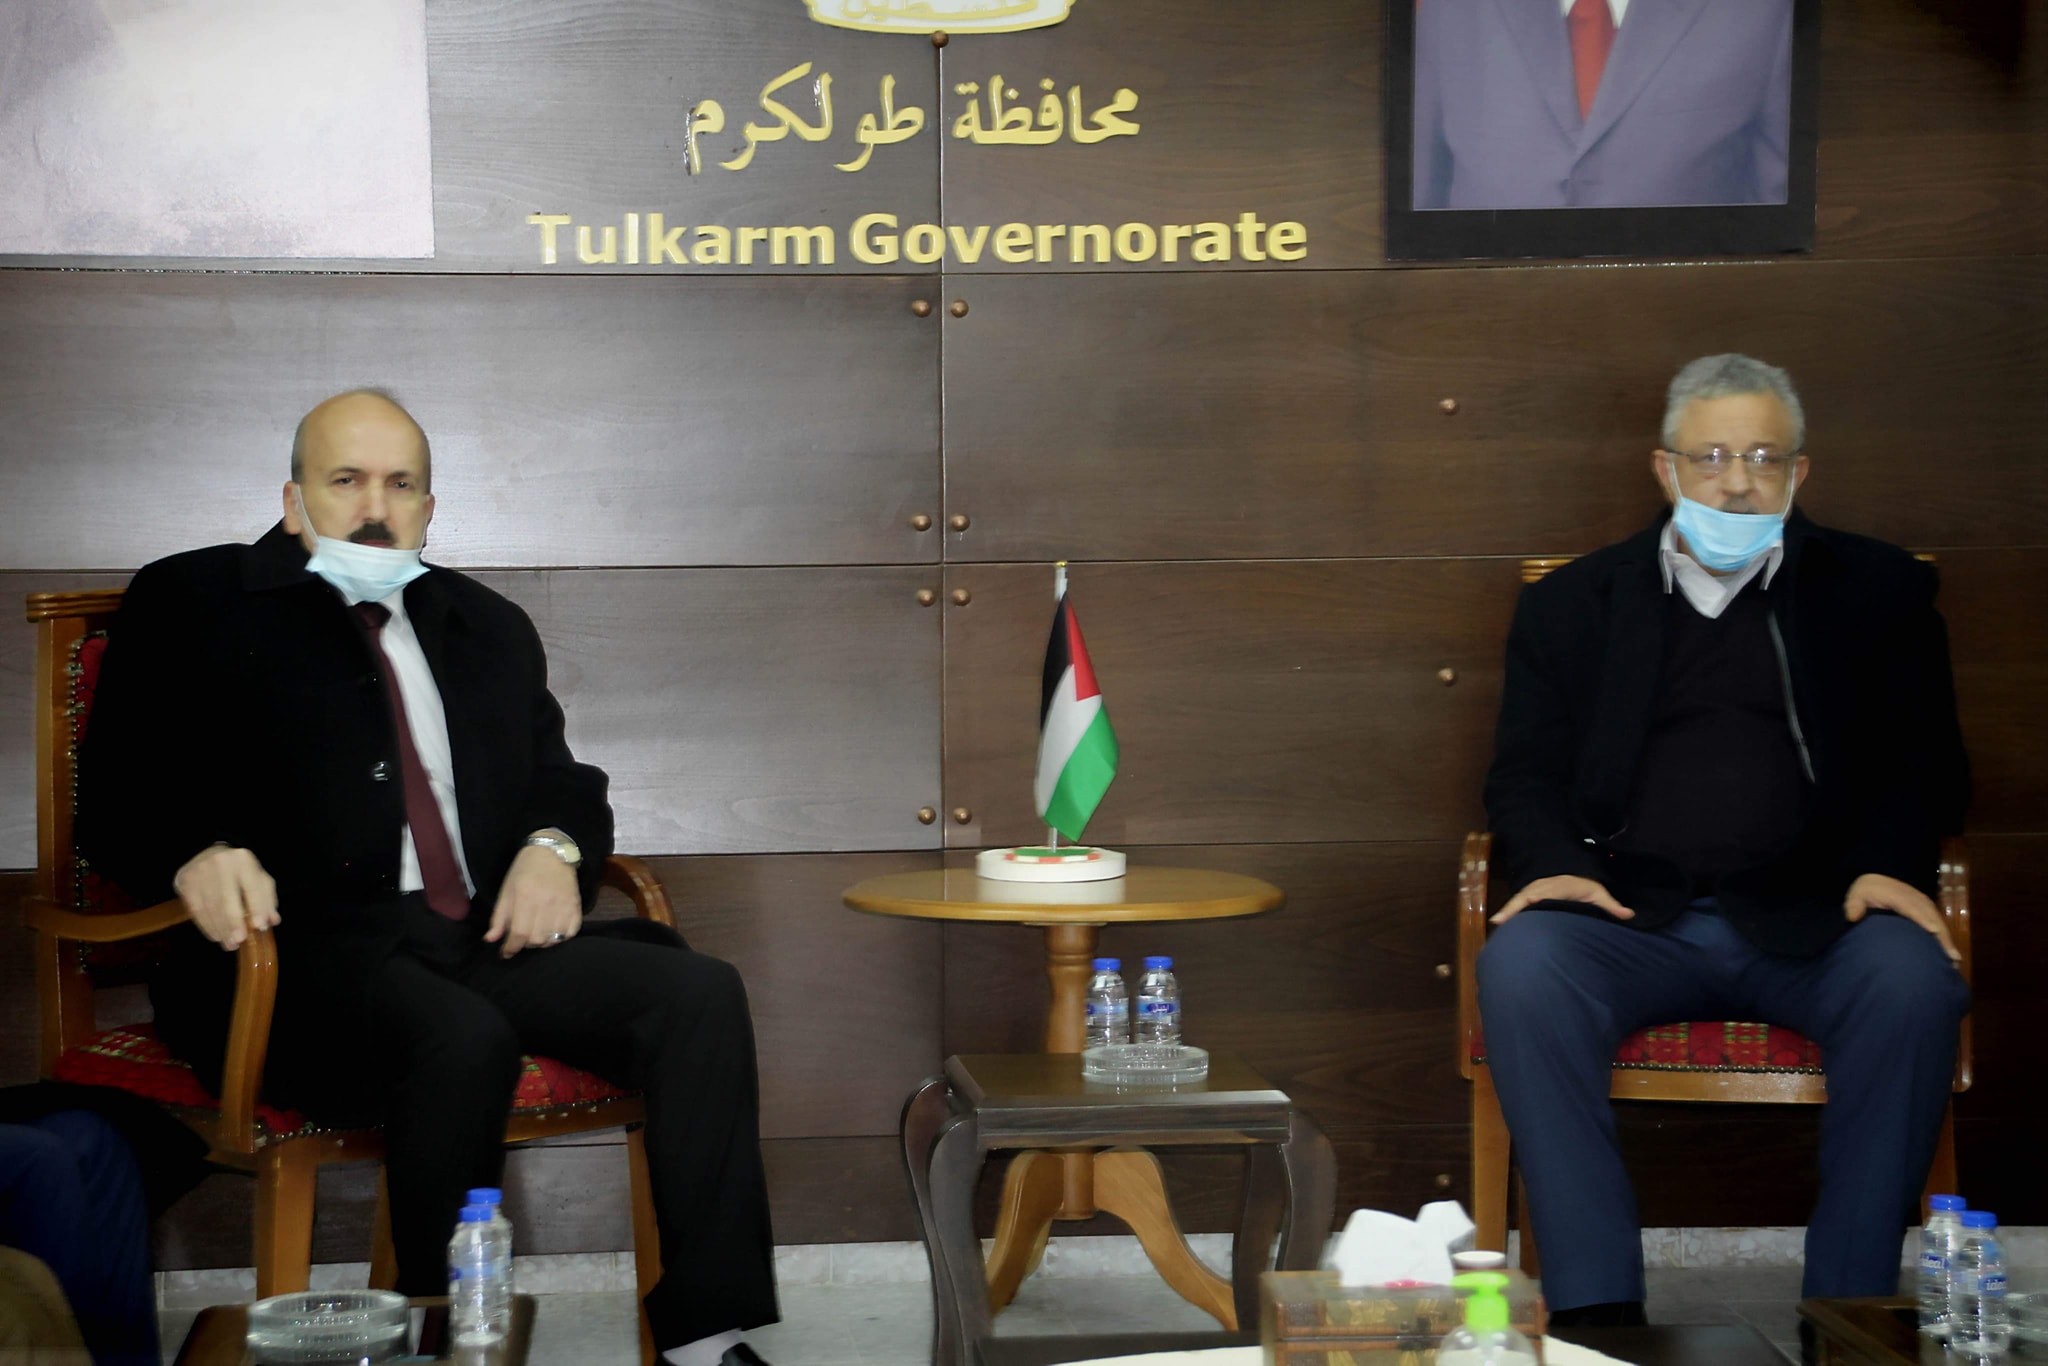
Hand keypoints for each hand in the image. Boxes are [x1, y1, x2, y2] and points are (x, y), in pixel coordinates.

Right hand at [173, 845, 278, 950]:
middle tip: (239, 941)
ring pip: (210, 907)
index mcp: (243, 860)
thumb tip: (272, 921)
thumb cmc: (237, 870)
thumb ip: (266, 898)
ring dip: (221, 929)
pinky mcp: (186, 883)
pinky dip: (207, 926)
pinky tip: (216, 936)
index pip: (252, 885)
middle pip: (226, 898)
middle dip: (233, 922)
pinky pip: (196, 910)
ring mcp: (200, 873)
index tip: (259, 925)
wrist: (204, 855)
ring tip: (229, 944)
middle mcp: (220, 863)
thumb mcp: (257, 877)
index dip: (257, 906)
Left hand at [484, 844, 581, 958]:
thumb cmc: (524, 870)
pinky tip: (553, 931)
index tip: (506, 952)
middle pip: (536, 939)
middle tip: (521, 937)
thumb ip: (499, 917)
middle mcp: (546, 903)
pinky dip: (560, 937)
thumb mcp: (506, 890)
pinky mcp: (576, 906)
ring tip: (536, 934)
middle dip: (525, 944)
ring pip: (553, 939)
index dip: (511, 948)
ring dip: (542, 942)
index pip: (519, 933)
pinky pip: (570, 933)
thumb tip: (491, 940)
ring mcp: (564, 905)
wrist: (552, 852)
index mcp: (526, 897)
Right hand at [1492, 875, 1633, 924]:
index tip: (1529, 905)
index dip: (1533, 900)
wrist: (1573, 877)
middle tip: (1500, 922)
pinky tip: (1500, 924)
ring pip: (1518, 901)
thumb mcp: (1599, 893)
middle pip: (1524, 897)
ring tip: (1497, 925)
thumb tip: (1629, 914)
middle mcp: (1542, 888)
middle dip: (1513, 908)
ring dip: (1508, 912)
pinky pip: (1518, 904)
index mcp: (1557, 887)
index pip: (1543, 893)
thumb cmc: (1585, 888)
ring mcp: (1533, 891)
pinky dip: (1509, 913)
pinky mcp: (1529, 897)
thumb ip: (1611, 905)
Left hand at [1845, 872, 1960, 964]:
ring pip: (1937, 920)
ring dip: (1946, 938)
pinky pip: (1937, 921)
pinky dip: (1944, 936)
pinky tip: (1949, 952)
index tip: (1933, 931)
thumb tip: (1853, 916)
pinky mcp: (1926, 908)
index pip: (1911, 907)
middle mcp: (1914, 898)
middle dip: (1941, 934)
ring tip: (1953, 958)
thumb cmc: (1865, 892)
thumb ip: (1853, 905)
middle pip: (1930, 916)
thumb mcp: (1856, 895)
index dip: (1922, 918)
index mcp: (1897, 895)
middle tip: (1949, 955)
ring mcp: (1922, 902)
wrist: (1875, 881)